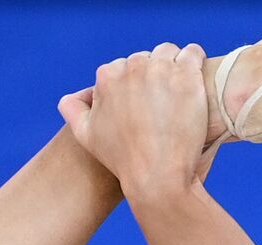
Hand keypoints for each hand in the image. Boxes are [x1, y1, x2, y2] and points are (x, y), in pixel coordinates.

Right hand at [57, 42, 206, 199]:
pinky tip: (194, 77)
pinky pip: (192, 53)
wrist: (156, 176)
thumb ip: (74, 111)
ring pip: (169, 52)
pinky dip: (194, 60)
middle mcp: (132, 67)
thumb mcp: (87, 136)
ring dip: (174, 65)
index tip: (144, 101)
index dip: (133, 84)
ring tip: (179, 88)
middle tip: (163, 99)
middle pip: (146, 58)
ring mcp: (160, 69)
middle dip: (153, 74)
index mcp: (107, 77)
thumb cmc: (122, 159)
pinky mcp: (186, 75)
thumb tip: (67, 99)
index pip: (123, 68)